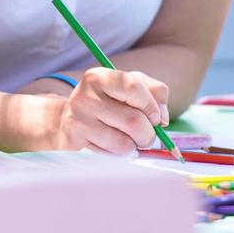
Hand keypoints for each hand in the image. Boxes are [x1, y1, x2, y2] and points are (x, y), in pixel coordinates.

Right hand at [54, 67, 169, 154]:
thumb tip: (163, 119)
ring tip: (128, 140)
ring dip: (134, 146)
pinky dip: (119, 154)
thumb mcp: (131, 87)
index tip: (156, 117)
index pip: (133, 87)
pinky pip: (111, 155)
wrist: (70, 118)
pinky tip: (112, 146)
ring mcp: (77, 119)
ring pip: (124, 143)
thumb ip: (154, 93)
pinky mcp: (73, 141)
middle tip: (146, 136)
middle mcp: (85, 95)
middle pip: (133, 121)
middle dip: (148, 134)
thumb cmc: (108, 101)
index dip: (151, 105)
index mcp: (99, 77)